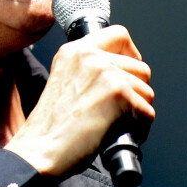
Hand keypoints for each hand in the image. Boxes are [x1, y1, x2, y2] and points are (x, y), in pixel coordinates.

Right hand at [5, 25, 154, 176]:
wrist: (39, 151)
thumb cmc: (51, 127)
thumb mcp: (64, 81)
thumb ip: (88, 69)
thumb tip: (123, 71)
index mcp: (73, 51)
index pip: (120, 35)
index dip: (131, 55)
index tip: (127, 74)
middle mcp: (89, 56)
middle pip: (140, 68)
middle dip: (135, 93)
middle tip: (112, 111)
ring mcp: (105, 73)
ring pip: (147, 92)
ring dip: (136, 113)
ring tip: (109, 124)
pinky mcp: (118, 94)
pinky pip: (147, 113)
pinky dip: (137, 130)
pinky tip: (113, 134)